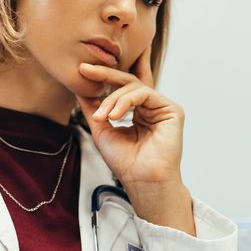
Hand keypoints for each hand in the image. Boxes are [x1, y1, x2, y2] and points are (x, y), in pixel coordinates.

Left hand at [76, 48, 194, 233]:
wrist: (142, 181)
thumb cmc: (125, 163)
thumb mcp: (102, 130)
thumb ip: (93, 108)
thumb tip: (79, 88)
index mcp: (139, 112)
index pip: (122, 87)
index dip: (104, 76)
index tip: (81, 70)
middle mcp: (152, 108)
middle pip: (128, 81)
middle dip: (105, 74)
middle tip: (84, 69)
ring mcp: (162, 108)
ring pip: (134, 87)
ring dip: (112, 99)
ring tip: (101, 116)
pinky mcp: (172, 110)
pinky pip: (145, 94)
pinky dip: (126, 101)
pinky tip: (114, 115)